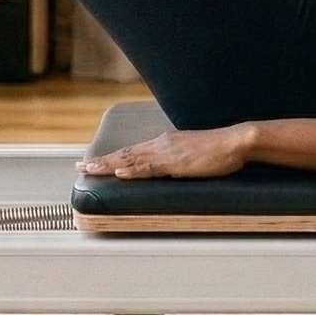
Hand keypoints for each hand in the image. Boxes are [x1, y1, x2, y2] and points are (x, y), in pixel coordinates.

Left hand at [78, 125, 252, 178]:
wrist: (235, 142)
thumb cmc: (218, 150)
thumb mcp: (192, 155)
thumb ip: (177, 161)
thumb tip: (167, 169)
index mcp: (164, 144)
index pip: (131, 152)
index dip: (111, 157)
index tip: (93, 161)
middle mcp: (161, 145)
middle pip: (125, 154)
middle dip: (101, 161)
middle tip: (79, 165)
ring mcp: (167, 153)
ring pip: (131, 160)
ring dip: (108, 165)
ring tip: (90, 168)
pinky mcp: (176, 162)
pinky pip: (150, 168)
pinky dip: (133, 170)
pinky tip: (119, 172)